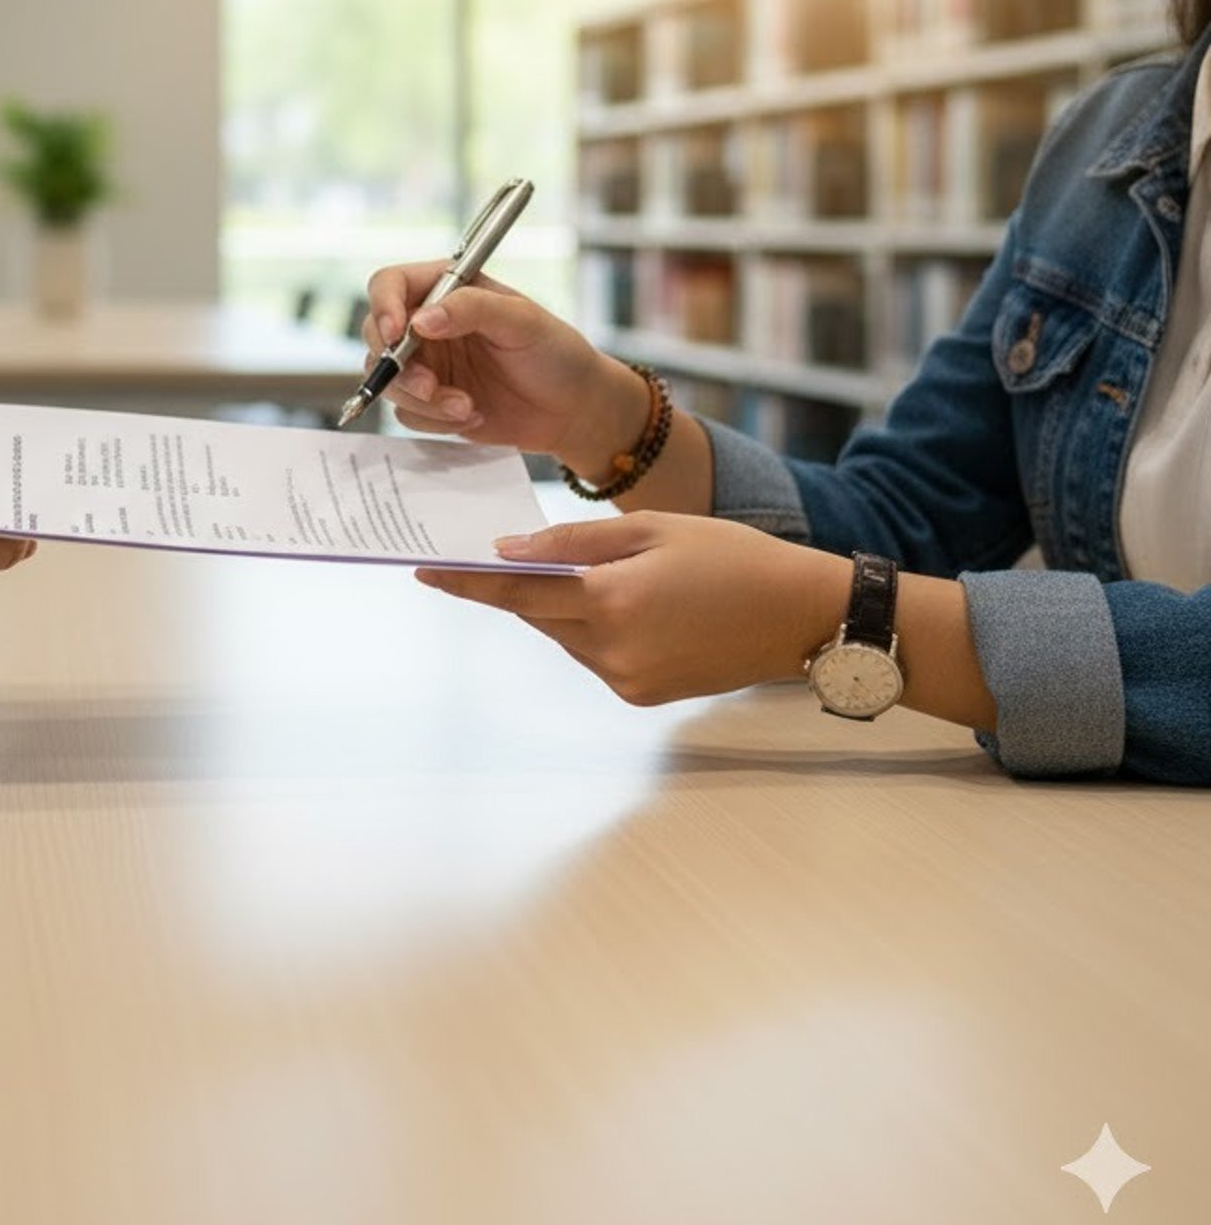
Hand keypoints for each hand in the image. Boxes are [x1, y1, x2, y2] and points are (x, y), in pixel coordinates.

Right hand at [362, 262, 605, 456]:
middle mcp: (429, 324)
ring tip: (465, 406)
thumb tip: (420, 320)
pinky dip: (435, 420)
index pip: (390, 284)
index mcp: (447, 289)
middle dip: (397, 366)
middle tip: (430, 385)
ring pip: (387, 380)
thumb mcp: (521, 321)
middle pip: (377, 335)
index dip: (384, 306)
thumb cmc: (556, 354)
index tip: (397, 333)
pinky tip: (474, 415)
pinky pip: (407, 413)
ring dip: (421, 399)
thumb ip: (471, 310)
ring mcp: (428, 365)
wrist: (573, 410)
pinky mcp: (431, 402)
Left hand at [415, 512, 851, 705]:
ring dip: (564, 606)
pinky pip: (595, 655)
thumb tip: (508, 551)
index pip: (517, 592)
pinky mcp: (642, 695)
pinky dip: (594, 628)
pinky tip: (631, 605)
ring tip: (604, 574)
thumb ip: (575, 539)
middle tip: (510, 554)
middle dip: (524, 585)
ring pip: (565, 635)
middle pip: (539, 614)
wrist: (801, 616)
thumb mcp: (653, 529)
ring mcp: (626, 679)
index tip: (424, 571)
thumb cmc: (732, 557)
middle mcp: (611, 649)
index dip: (467, 582)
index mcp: (611, 600)